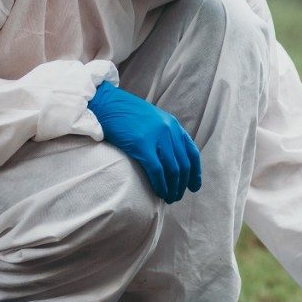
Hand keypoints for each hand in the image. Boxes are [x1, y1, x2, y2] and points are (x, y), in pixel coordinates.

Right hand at [87, 81, 201, 202]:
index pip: (192, 152)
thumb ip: (164, 135)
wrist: (106, 103)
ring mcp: (157, 137)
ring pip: (173, 170)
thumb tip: (170, 158)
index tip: (194, 186)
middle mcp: (169, 130)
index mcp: (173, 124)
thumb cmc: (125, 114)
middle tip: (177, 196)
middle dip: (183, 184)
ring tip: (169, 198)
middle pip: (184, 164)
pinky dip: (161, 185)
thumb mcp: (152, 120)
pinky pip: (157, 170)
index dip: (195, 172)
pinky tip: (160, 193)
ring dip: (173, 188)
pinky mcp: (142, 145)